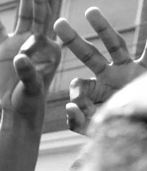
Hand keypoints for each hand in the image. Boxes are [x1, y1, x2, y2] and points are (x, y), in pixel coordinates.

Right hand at [0, 0, 61, 119]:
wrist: (19, 109)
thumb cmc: (30, 100)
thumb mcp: (32, 87)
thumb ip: (28, 72)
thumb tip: (19, 57)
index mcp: (50, 45)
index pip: (48, 17)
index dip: (46, 0)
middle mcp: (37, 39)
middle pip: (39, 10)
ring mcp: (21, 42)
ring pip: (23, 15)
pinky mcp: (5, 50)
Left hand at [55, 8, 146, 133]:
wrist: (139, 130)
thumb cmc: (118, 132)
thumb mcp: (95, 129)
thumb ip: (78, 121)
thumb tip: (69, 106)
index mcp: (96, 91)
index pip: (79, 85)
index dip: (75, 90)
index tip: (75, 99)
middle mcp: (110, 77)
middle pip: (89, 54)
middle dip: (73, 40)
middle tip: (57, 23)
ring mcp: (128, 70)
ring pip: (114, 44)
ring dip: (102, 27)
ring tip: (90, 11)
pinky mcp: (145, 70)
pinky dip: (146, 39)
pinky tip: (140, 12)